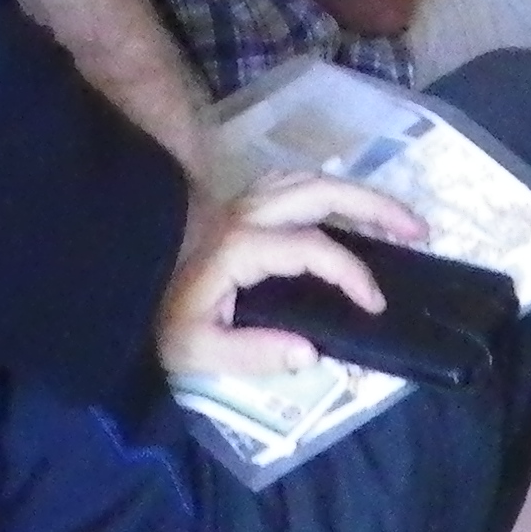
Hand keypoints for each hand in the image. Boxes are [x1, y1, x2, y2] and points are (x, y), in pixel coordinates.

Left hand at [156, 172, 430, 382]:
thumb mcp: (195, 351)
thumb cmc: (152, 320)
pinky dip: (321, 188)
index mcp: (239, 247)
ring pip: (305, 178)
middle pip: (320, 190)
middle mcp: (243, 213)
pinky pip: (286, 181)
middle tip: (419, 228)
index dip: (351, 272)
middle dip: (375, 205)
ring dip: (353, 191)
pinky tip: (337, 207)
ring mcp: (237, 201)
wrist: (111, 280)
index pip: (313, 247)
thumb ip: (254, 354)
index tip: (376, 303)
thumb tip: (311, 353)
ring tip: (392, 217)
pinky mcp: (232, 203)